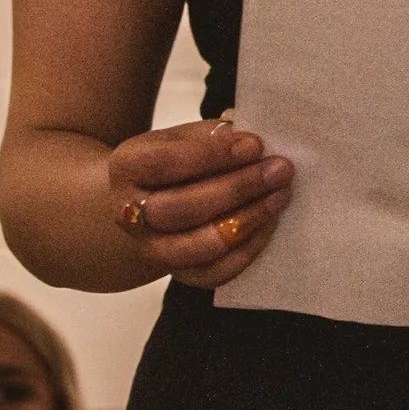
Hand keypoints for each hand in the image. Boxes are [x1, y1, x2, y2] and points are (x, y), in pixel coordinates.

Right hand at [106, 114, 293, 289]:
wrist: (151, 203)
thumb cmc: (177, 162)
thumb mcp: (185, 137)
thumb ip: (214, 135)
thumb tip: (251, 141)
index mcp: (127, 167)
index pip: (166, 163)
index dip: (214, 155)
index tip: (256, 145)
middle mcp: (129, 213)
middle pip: (183, 208)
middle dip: (238, 188)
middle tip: (280, 170)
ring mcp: (151, 248)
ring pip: (201, 245)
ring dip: (249, 220)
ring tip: (280, 195)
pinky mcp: (179, 274)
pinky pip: (216, 273)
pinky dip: (248, 250)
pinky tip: (270, 223)